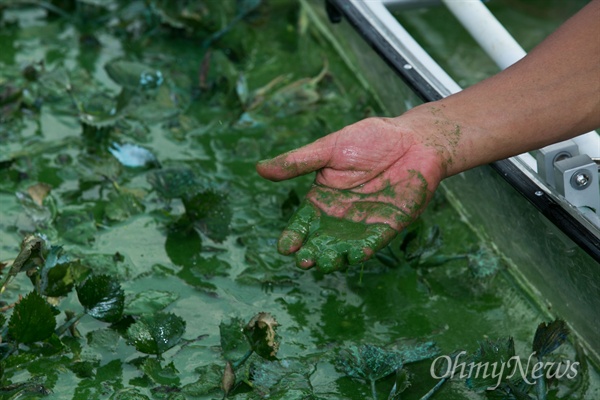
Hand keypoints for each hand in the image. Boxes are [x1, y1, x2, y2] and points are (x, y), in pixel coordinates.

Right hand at [256, 116, 448, 272]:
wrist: (414, 139)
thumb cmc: (370, 139)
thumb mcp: (329, 148)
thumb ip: (298, 162)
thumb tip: (259, 168)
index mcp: (323, 198)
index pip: (303, 223)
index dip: (293, 235)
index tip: (284, 247)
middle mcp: (340, 216)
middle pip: (321, 240)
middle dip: (312, 252)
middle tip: (304, 260)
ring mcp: (364, 223)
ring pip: (344, 247)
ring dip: (335, 257)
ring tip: (326, 262)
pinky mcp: (388, 226)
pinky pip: (374, 241)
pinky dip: (365, 249)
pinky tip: (355, 254)